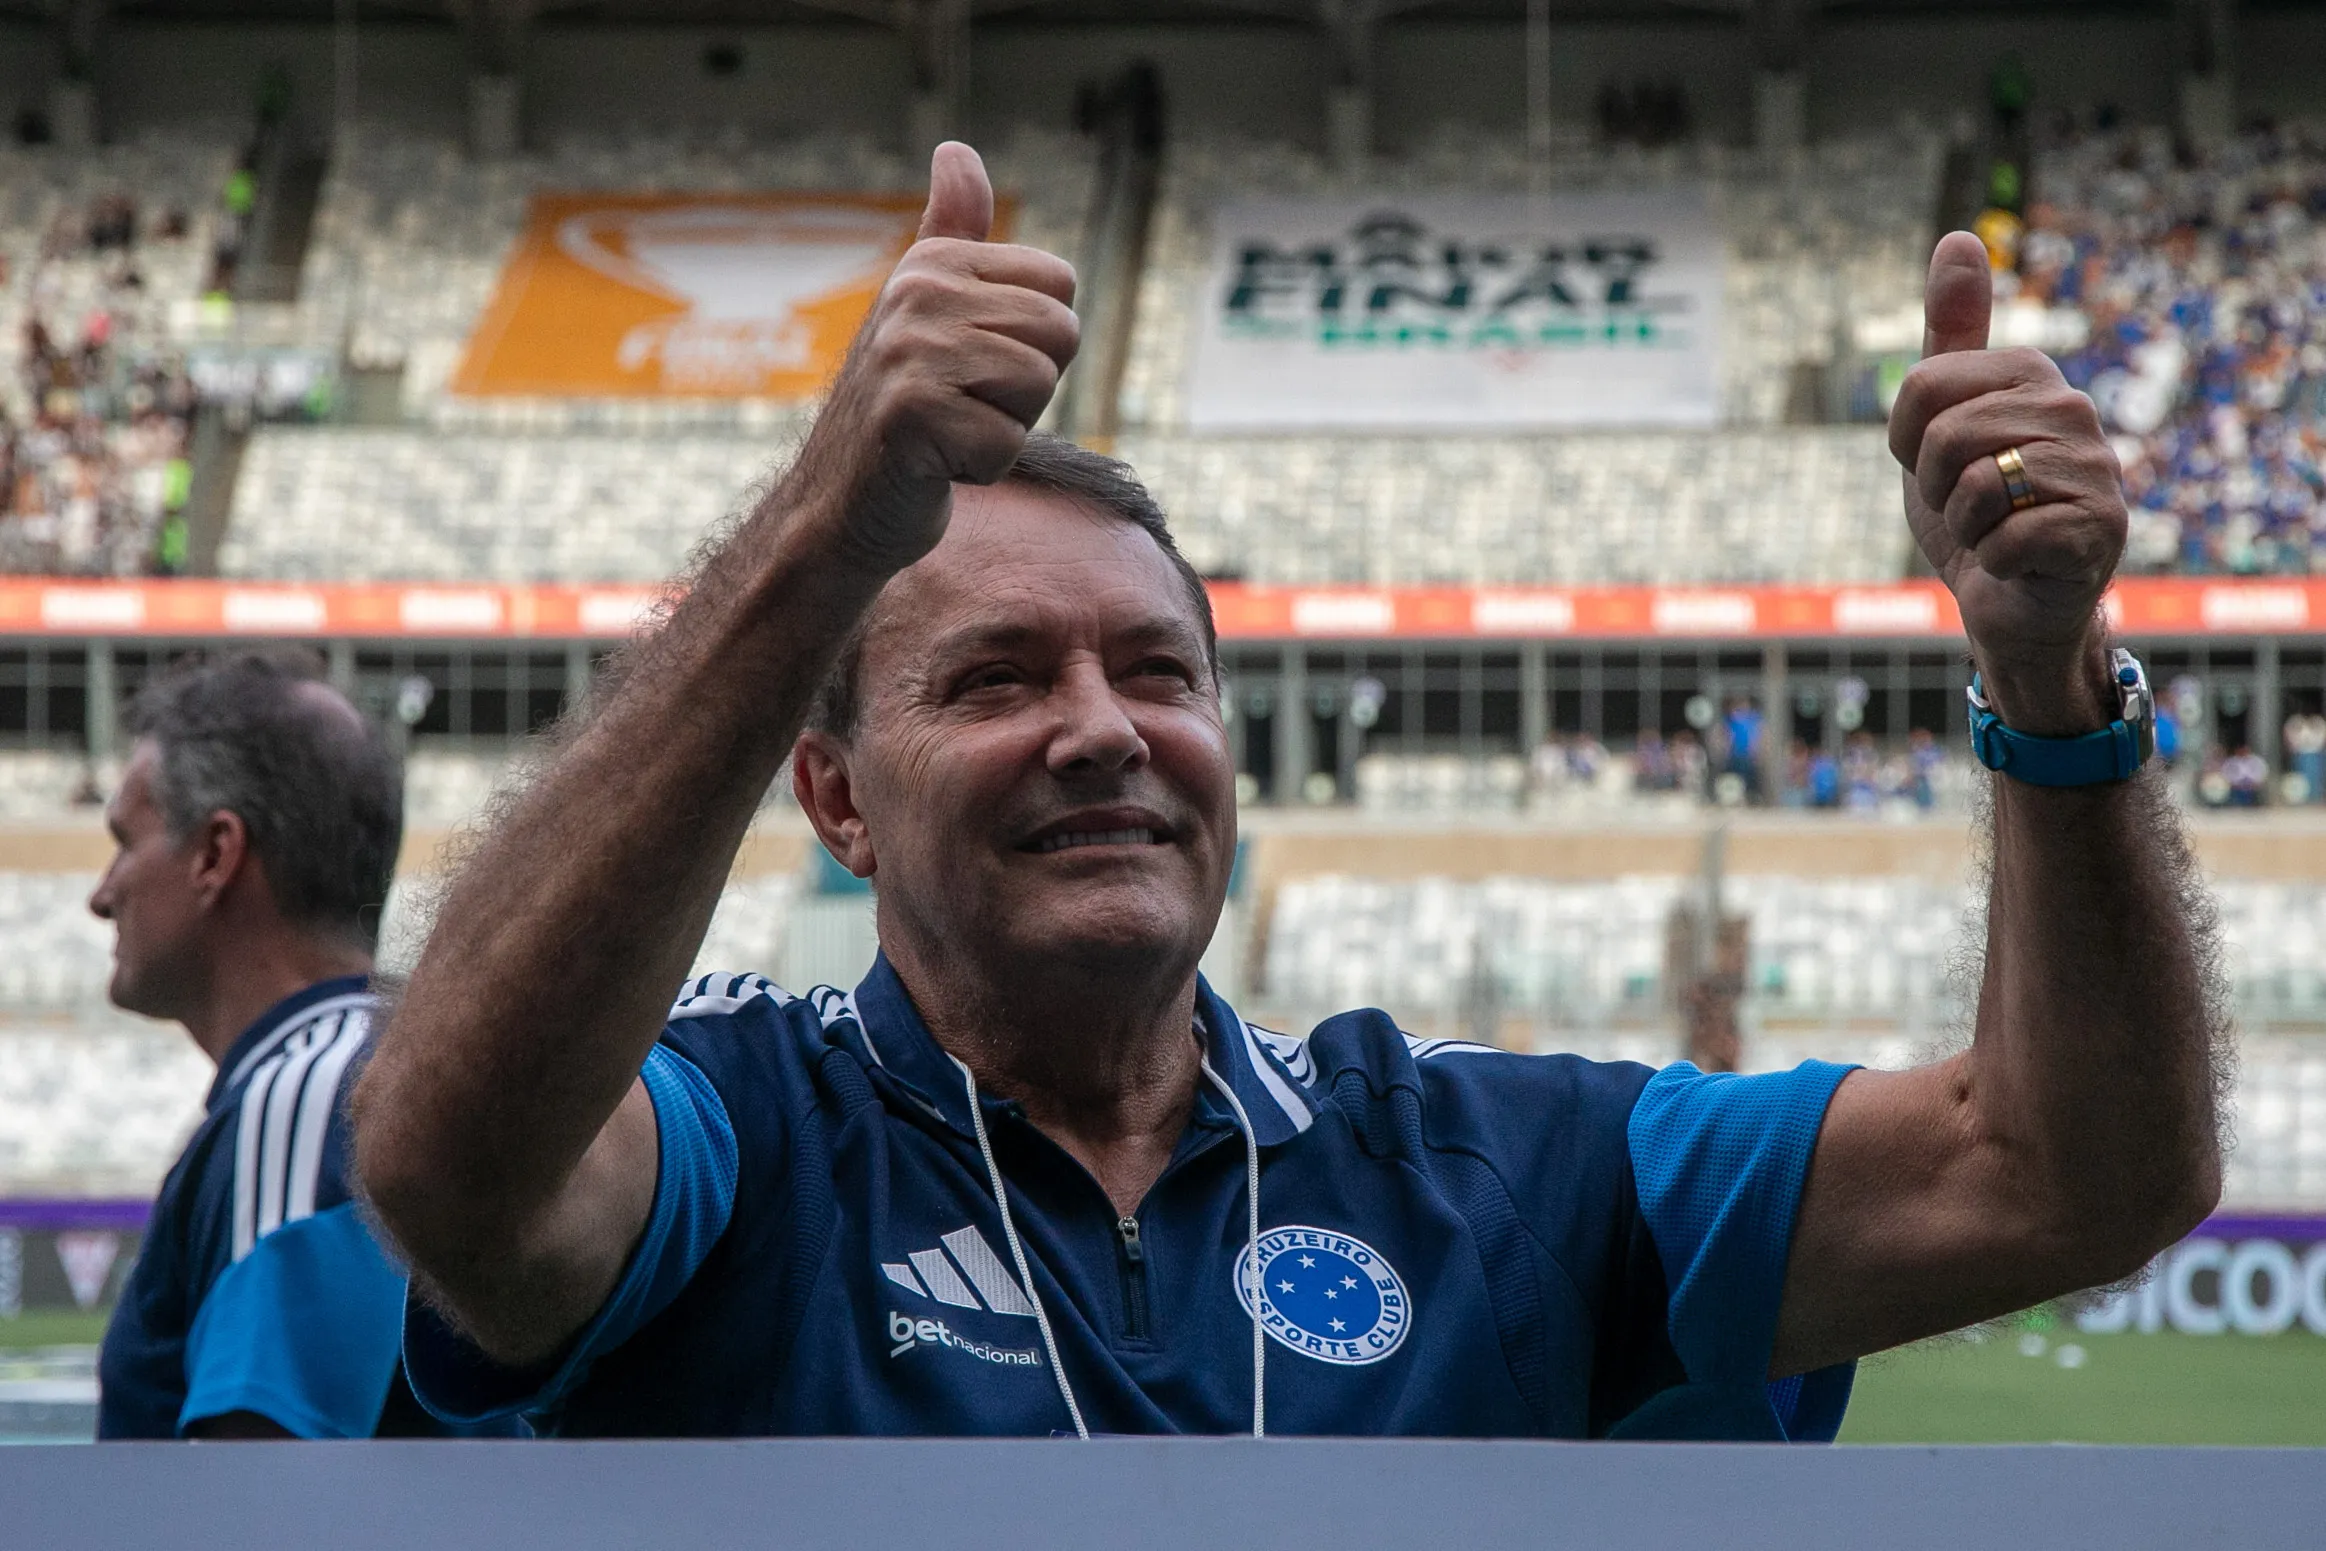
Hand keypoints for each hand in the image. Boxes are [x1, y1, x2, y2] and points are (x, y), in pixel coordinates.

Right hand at [799, 141, 1079, 573]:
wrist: (842, 503)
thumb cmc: (902, 407)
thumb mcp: (927, 310)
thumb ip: (953, 232)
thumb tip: (956, 149)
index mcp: (930, 261)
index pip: (1060, 287)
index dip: (1035, 341)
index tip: (977, 365)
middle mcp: (915, 293)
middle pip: (1060, 333)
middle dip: (1028, 387)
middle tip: (966, 405)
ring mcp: (908, 352)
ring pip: (1038, 386)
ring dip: (1005, 427)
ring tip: (949, 431)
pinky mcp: (910, 416)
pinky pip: (1006, 444)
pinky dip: (981, 469)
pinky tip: (936, 465)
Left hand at [1890, 232, 2126, 732]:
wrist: (2013, 602)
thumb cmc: (1974, 511)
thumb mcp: (1942, 420)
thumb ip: (1949, 335)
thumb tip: (1958, 237)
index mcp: (2030, 373)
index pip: (1919, 387)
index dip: (1907, 442)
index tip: (1939, 464)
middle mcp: (2074, 407)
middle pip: (1943, 436)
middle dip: (1936, 488)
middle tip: (1970, 507)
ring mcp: (2096, 466)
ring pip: (1973, 486)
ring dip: (1964, 526)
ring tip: (1995, 531)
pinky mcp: (2100, 527)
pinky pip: (2002, 537)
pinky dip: (1991, 561)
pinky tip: (2018, 562)